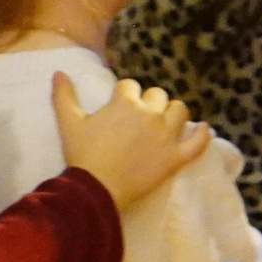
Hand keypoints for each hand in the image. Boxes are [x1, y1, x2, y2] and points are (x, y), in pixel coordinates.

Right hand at [52, 71, 209, 209]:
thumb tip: (59, 72)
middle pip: (157, 95)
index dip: (122, 95)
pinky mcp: (175, 157)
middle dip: (148, 102)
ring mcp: (166, 135)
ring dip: (172, 113)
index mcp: (125, 102)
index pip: (129, 86)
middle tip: (137, 119)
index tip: (117, 108)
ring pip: (179, 111)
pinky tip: (203, 128)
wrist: (95, 189)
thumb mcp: (69, 123)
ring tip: (163, 123)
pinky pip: (197, 142)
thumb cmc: (82, 155)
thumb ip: (64, 96)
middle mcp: (150, 113)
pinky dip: (202, 134)